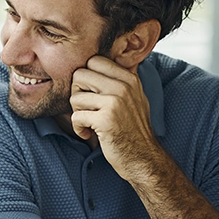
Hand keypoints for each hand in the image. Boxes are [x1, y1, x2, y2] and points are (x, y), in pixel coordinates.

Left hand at [70, 56, 162, 181]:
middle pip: (79, 75)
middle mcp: (123, 87)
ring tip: (90, 122)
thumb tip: (96, 61)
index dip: (86, 78)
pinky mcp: (106, 119)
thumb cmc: (132, 128)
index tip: (91, 94)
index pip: (94, 61)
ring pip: (75, 97)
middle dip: (77, 93)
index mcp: (129, 78)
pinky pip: (76, 116)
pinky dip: (78, 128)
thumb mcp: (134, 97)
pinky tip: (89, 133)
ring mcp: (115, 102)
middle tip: (87, 109)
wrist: (142, 157)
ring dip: (77, 113)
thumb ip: (118, 79)